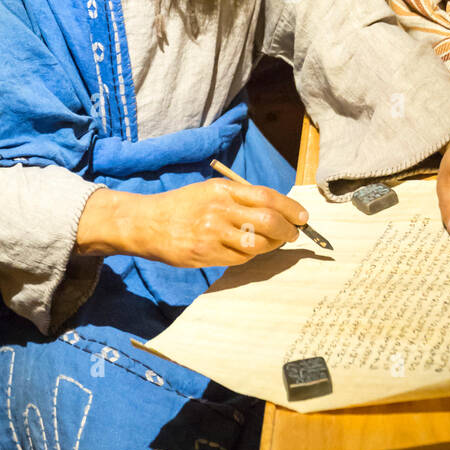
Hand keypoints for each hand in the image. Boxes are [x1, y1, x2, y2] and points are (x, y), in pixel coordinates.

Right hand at [76, 178, 308, 268]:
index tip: (303, 216)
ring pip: (257, 244)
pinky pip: (239, 259)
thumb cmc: (182, 206)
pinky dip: (250, 256)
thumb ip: (239, 198)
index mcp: (222, 189)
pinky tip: (247, 250)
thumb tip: (276, 210)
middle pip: (268, 220)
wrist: (147, 223)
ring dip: (272, 245)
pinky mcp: (205, 254)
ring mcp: (212, 233)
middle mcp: (219, 209)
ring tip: (273, 243)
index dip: (290, 208)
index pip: (267, 197)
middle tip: (293, 233)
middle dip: (287, 229)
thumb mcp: (210, 191)